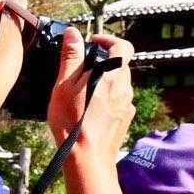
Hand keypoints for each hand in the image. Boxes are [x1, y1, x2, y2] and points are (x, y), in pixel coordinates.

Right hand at [46, 28, 134, 164]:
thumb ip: (71, 57)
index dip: (108, 40)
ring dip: (104, 83)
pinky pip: (118, 102)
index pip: (123, 46)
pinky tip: (89, 112)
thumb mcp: (65, 85)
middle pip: (120, 66)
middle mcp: (126, 89)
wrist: (87, 159)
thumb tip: (73, 33)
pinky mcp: (125, 120)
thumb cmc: (73, 122)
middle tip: (80, 71)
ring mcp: (128, 106)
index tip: (92, 43)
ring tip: (81, 94)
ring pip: (118, 85)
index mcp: (113, 75)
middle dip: (102, 64)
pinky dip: (106, 100)